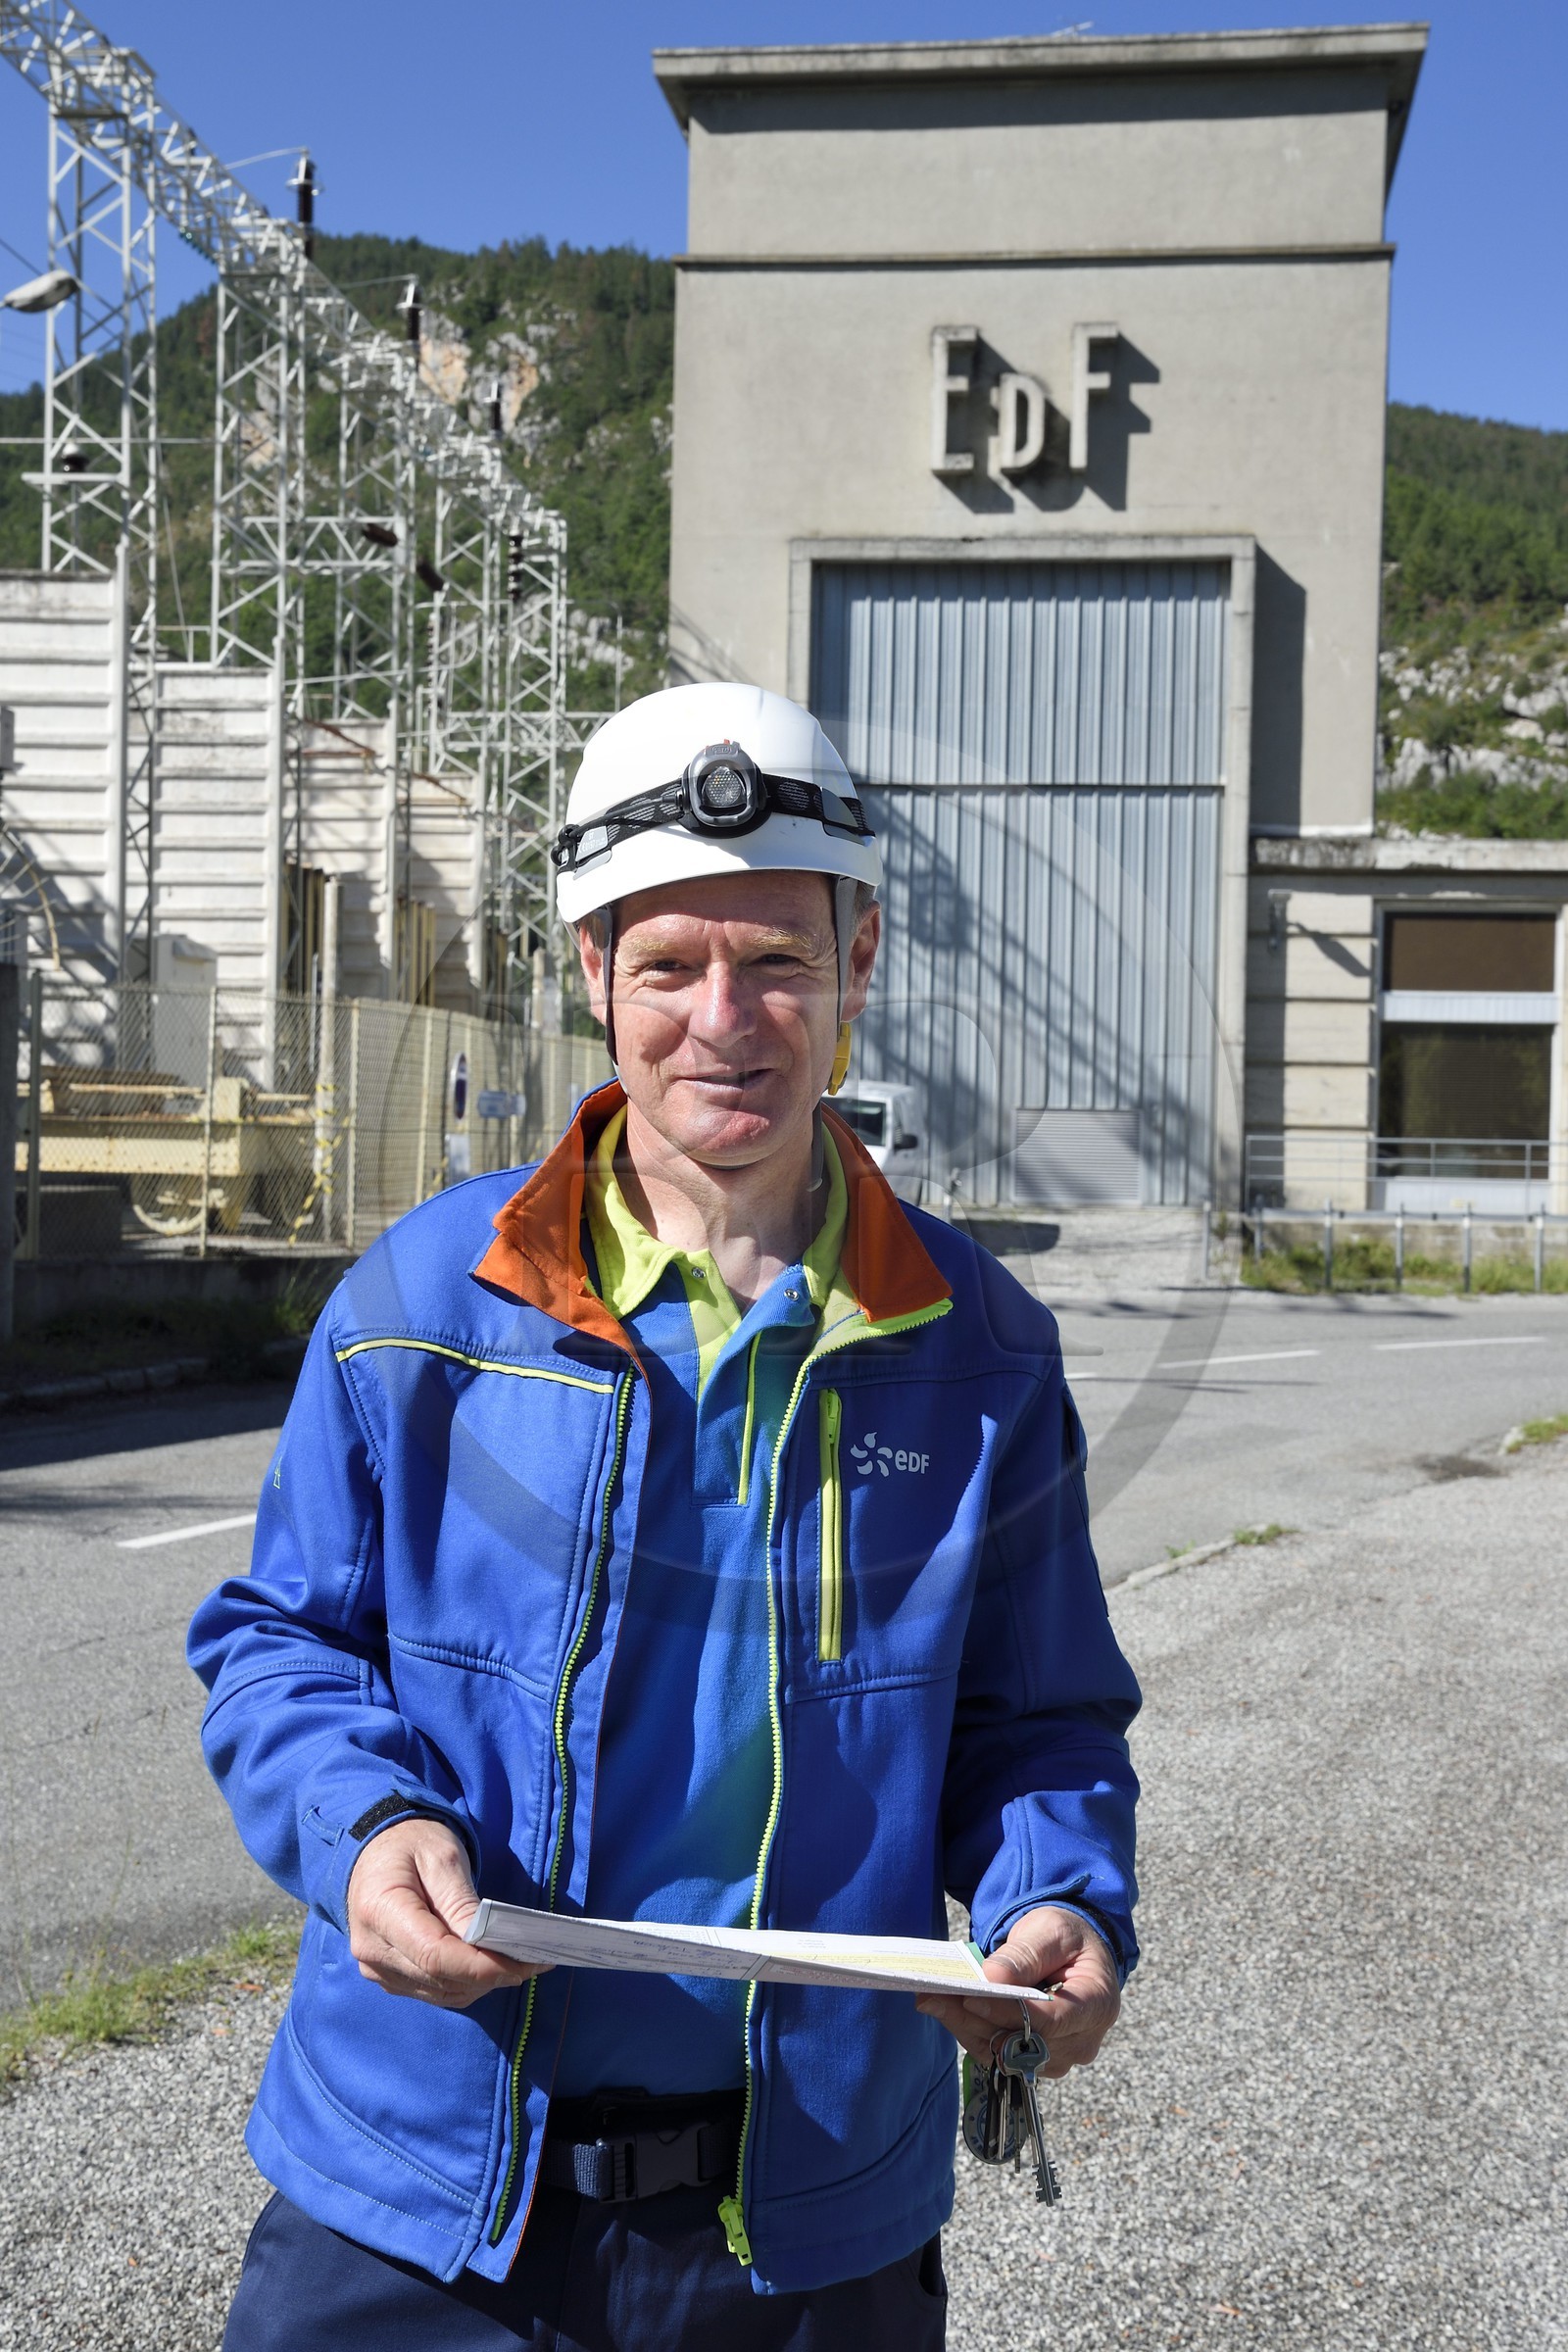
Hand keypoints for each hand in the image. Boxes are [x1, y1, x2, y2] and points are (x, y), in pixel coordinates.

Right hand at [346, 1817, 547, 2008]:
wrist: (377, 1848)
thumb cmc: (412, 1844)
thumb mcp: (442, 1858)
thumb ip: (461, 1904)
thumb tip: (487, 1946)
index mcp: (380, 1912)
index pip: (435, 1956)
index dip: (481, 1966)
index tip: (523, 1962)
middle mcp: (372, 1949)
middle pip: (439, 1979)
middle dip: (491, 1975)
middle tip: (536, 1960)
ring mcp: (376, 1968)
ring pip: (440, 1993)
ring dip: (482, 1984)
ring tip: (520, 1962)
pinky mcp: (388, 1977)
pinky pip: (434, 1992)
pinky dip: (466, 1984)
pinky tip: (491, 1967)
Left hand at [916, 1905, 1120, 2077]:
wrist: (1072, 1955)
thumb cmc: (1066, 1938)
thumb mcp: (1051, 1931)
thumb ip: (1026, 1954)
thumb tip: (992, 1976)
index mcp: (1097, 2005)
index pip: (1052, 2021)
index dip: (1009, 2013)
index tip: (971, 1996)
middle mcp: (1082, 2041)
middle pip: (1023, 2043)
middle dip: (977, 2019)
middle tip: (935, 1995)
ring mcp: (1059, 2057)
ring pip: (1004, 2054)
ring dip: (966, 2026)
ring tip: (932, 1999)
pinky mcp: (1034, 2061)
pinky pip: (997, 2054)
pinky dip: (969, 2031)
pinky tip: (944, 2008)